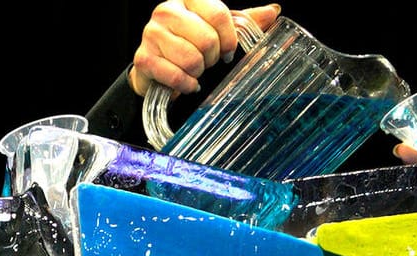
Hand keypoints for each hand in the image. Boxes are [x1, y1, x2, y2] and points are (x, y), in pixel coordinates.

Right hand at [128, 2, 282, 96]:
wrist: (155, 64)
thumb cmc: (188, 42)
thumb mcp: (217, 28)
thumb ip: (244, 20)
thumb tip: (273, 12)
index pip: (218, 14)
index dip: (229, 38)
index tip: (228, 51)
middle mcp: (166, 11)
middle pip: (206, 39)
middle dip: (212, 58)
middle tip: (207, 61)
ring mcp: (152, 34)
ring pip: (192, 59)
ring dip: (199, 72)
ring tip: (195, 70)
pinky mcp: (143, 58)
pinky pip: (176, 76)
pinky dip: (187, 84)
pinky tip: (187, 82)